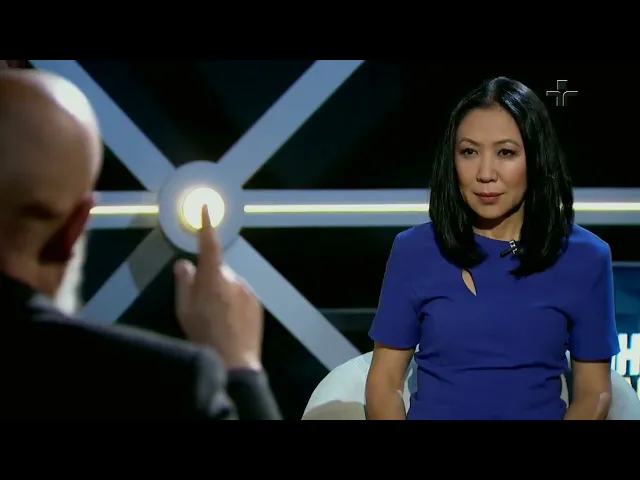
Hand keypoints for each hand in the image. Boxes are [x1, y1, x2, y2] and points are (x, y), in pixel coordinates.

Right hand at [174, 205, 263, 370]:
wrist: (235, 359)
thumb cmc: (204, 333)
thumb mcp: (184, 309)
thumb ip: (184, 282)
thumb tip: (184, 263)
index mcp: (212, 277)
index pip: (208, 244)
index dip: (206, 226)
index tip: (207, 208)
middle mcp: (233, 278)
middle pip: (218, 270)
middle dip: (210, 280)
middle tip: (201, 304)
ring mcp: (248, 290)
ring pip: (230, 284)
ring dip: (223, 293)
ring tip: (216, 317)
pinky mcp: (257, 302)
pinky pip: (241, 295)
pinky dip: (234, 302)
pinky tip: (229, 321)